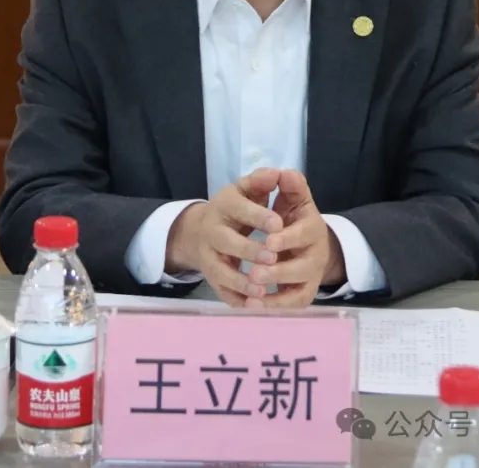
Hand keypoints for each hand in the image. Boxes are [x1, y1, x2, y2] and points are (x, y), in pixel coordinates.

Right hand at [164, 168, 283, 306]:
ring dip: (241, 281)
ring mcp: (209, 257)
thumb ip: (262, 181)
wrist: (200, 230)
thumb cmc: (234, 207)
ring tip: (263, 289)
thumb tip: (278, 172)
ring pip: (221, 272)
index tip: (278, 224)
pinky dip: (237, 301)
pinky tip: (254, 306)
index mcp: (223, 205)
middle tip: (272, 257)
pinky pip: (222, 293)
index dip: (258, 216)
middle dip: (249, 250)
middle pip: (226, 242)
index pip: (239, 209)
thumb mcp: (245, 189)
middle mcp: (211, 231)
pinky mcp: (212, 279)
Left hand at [245, 170, 345, 307]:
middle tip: (255, 272)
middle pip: (303, 268)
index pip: (304, 234)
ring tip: (252, 292)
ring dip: (275, 295)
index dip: (287, 238)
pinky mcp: (302, 294)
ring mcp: (310, 278)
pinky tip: (252, 307)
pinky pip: (291, 307)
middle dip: (279, 271)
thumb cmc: (292, 217)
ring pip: (297, 291)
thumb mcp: (293, 197)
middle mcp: (315, 255)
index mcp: (313, 228)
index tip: (269, 240)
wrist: (305, 242)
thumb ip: (290, 185)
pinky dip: (273, 309)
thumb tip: (285, 172)